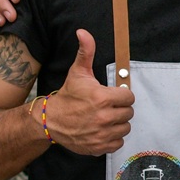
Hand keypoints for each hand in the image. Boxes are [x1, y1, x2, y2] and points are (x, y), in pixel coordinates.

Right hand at [46, 30, 133, 155]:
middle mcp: (104, 117)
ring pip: (125, 128)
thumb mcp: (77, 72)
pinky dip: (112, 138)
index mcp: (102, 98)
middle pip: (129, 113)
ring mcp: (102, 134)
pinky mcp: (99, 147)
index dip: (121, 95)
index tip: (113, 95)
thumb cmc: (67, 96)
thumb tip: (83, 32)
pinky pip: (118, 143)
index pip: (129, 96)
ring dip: (118, 124)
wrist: (50, 121)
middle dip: (120, 109)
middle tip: (107, 107)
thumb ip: (86, 51)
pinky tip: (103, 130)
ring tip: (105, 118)